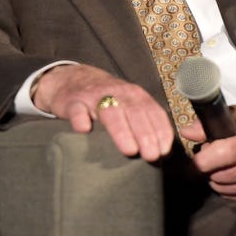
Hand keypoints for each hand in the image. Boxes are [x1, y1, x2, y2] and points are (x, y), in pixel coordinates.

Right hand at [33, 64, 174, 161]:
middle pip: (134, 113)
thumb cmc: (106, 99)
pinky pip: (77, 110)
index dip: (161, 131)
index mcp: (134, 95)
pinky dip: (80, 118)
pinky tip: (83, 130)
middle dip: (145, 135)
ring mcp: (94, 97)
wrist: (71, 79)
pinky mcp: (72, 102)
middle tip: (151, 156)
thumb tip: (163, 152)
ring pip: (109, 112)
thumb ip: (144, 121)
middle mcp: (118, 93)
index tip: (165, 151)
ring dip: (121, 131)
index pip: (152, 112)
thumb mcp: (129, 104)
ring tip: (129, 150)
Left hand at [179, 105, 235, 199]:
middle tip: (211, 156)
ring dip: (215, 179)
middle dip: (207, 168)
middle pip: (217, 176)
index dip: (201, 159)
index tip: (197, 155)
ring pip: (223, 188)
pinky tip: (230, 174)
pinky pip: (233, 197)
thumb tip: (187, 133)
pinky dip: (226, 188)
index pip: (219, 156)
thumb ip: (211, 123)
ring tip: (221, 164)